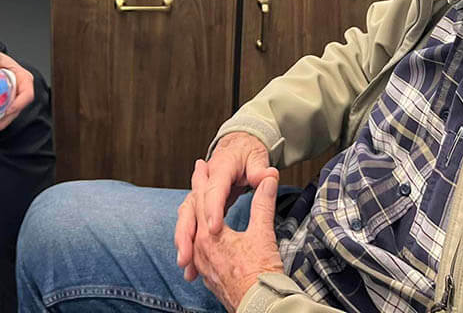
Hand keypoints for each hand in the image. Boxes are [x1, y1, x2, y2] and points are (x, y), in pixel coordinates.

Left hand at [0, 49, 34, 134]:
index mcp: (22, 78)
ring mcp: (12, 99)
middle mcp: (19, 90)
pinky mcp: (3, 105)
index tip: (8, 110)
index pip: (27, 93)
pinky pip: (0, 116)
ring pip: (8, 116)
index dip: (19, 104)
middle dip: (4, 120)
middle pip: (17, 109)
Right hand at [175, 132, 272, 280]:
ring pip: (186, 219)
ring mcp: (202, 195)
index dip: (213, 209)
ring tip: (185, 264)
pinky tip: (189, 267)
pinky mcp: (202, 207)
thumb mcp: (257, 158)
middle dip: (187, 233)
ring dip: (183, 241)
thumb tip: (269, 175)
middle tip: (187, 256)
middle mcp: (207, 183)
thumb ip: (261, 170)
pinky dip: (188, 245)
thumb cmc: (247, 151)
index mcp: (221, 168)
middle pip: (191, 209)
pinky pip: (191, 226)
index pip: (214, 190)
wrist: (237, 143)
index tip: (214, 227)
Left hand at [189, 160, 283, 310]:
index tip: (200, 164)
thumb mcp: (263, 234)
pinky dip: (197, 236)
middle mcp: (200, 249)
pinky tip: (201, 239)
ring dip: (194, 215)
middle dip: (196, 193)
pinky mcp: (208, 276)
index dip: (202, 179)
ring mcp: (202, 264)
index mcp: (209, 235)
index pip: (201, 198)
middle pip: (193, 214)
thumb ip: (263, 203)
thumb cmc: (261, 272)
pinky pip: (196, 251)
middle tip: (197, 176)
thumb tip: (270, 178)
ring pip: (192, 233)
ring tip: (195, 204)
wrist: (260, 306)